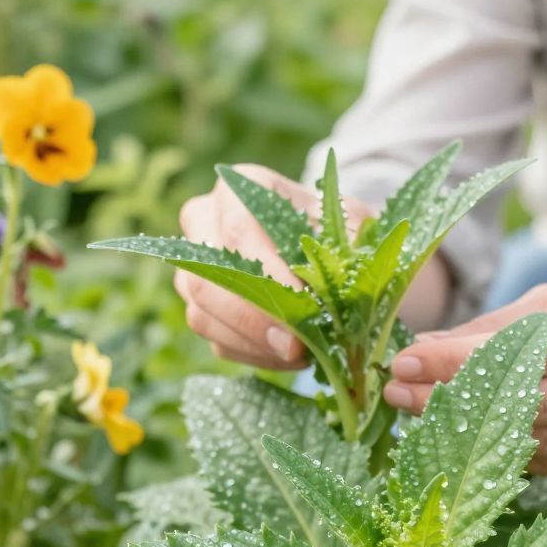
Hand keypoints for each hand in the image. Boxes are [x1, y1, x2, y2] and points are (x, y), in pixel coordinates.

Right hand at [175, 166, 370, 366]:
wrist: (326, 247)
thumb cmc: (338, 230)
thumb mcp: (352, 224)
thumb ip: (345, 246)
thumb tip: (329, 289)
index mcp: (237, 189)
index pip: (239, 231)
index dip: (268, 274)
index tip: (306, 307)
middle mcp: (202, 223)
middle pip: (207, 279)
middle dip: (255, 320)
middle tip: (298, 347)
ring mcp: (194, 269)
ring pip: (204, 315)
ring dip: (256, 344)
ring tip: (303, 354)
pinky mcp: (202, 309)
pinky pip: (218, 341)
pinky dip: (256, 356)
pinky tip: (291, 356)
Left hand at [382, 277, 546, 474]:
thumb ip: (494, 327)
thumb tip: (422, 351)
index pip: (527, 353)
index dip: (461, 362)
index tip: (405, 362)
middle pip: (530, 404)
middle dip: (454, 401)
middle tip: (397, 395)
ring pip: (537, 442)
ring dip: (470, 434)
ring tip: (419, 416)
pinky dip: (506, 454)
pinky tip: (467, 440)